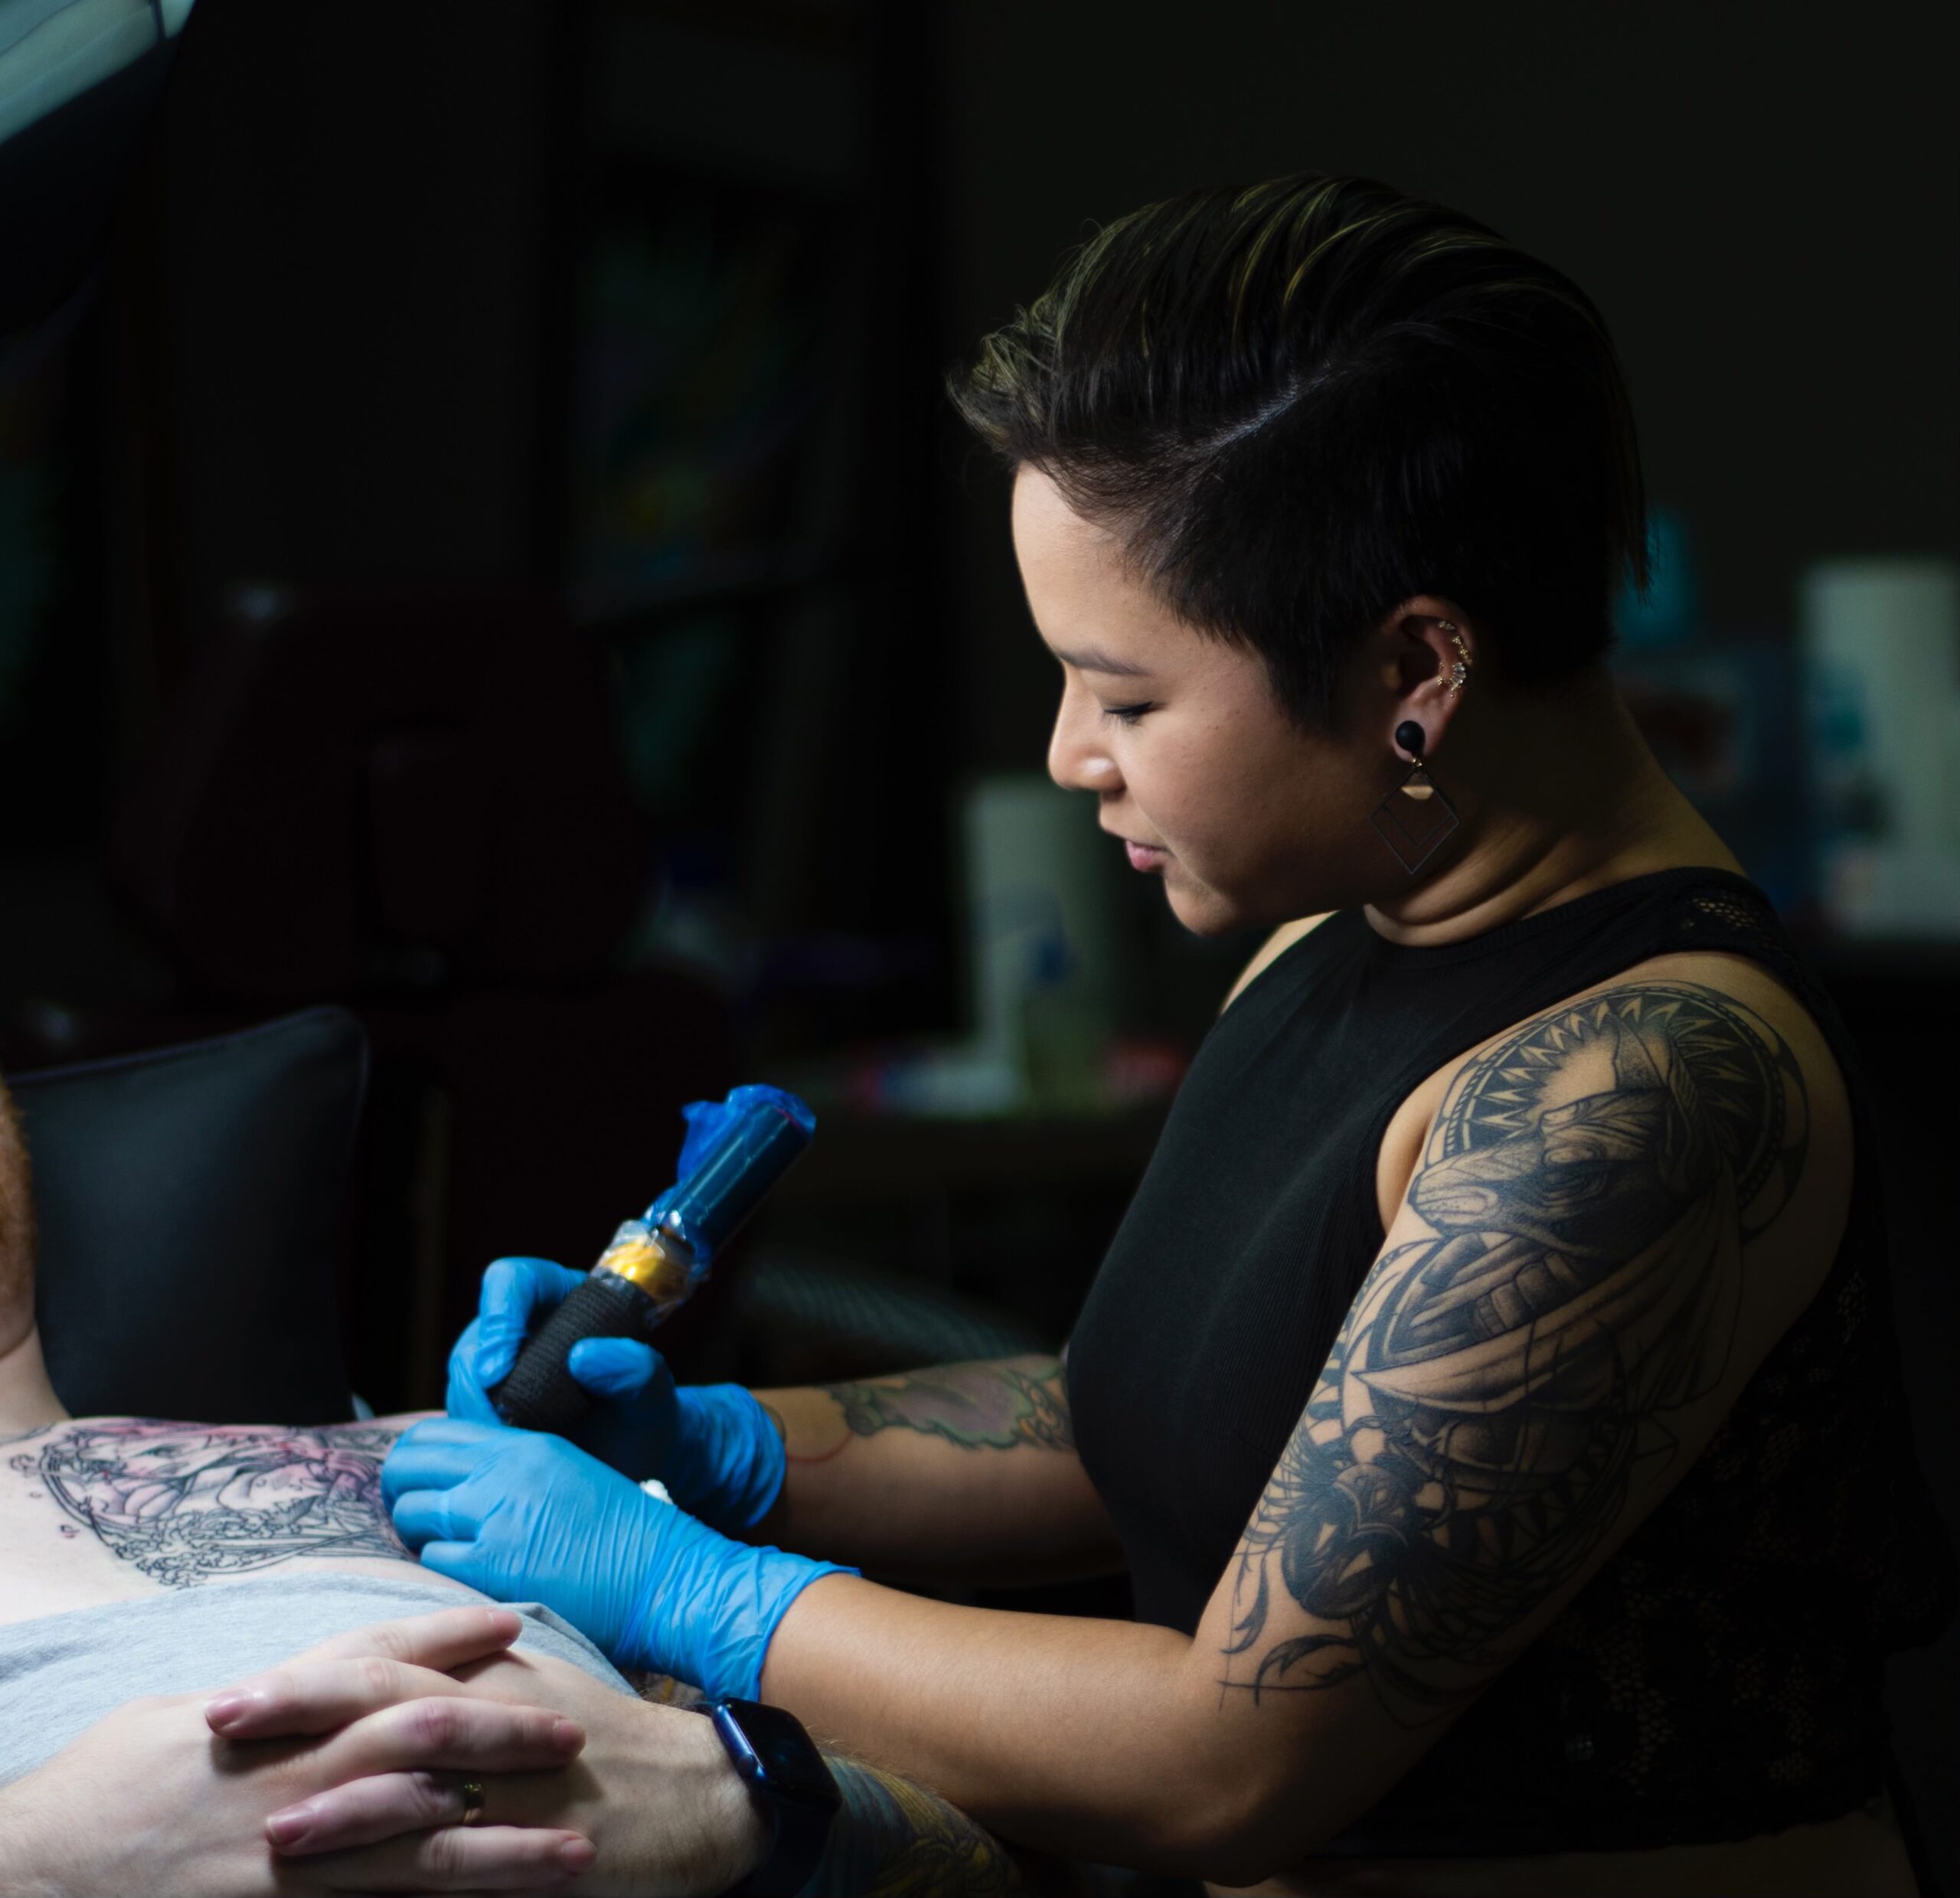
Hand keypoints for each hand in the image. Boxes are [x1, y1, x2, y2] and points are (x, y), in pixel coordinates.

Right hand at [0, 1606, 593, 1895]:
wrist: (31, 1878)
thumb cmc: (99, 1794)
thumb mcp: (177, 1718)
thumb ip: (263, 1700)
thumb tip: (316, 1677)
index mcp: (268, 1713)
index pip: (376, 1657)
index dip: (447, 1638)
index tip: (513, 1624)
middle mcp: (292, 1773)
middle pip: (424, 1739)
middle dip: (506, 1735)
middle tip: (576, 1734)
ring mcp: (292, 1851)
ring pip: (421, 1843)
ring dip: (505, 1848)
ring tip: (577, 1852)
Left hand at [210, 1625, 771, 1897]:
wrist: (702, 1788)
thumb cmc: (611, 1741)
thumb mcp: (532, 1692)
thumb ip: (458, 1686)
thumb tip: (373, 1690)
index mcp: (491, 1676)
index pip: (384, 1663)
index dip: (306, 1674)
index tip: (231, 1690)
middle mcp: (500, 1717)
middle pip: (389, 1701)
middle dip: (303, 1710)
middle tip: (219, 1722)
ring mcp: (524, 1781)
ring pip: (424, 1780)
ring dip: (346, 1797)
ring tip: (271, 1824)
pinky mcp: (545, 1844)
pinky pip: (473, 1857)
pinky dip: (418, 1867)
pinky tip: (370, 1888)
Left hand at [384, 1418, 852, 1700]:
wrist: (666, 1576)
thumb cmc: (627, 1533)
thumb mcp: (570, 1473)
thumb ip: (513, 1469)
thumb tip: (458, 1480)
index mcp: (527, 1444)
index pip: (435, 1434)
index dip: (415, 1460)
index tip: (421, 1482)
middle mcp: (504, 1473)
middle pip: (409, 1468)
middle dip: (403, 1493)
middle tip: (421, 1518)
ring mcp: (495, 1518)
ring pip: (413, 1515)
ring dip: (420, 1534)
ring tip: (450, 1549)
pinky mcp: (492, 1567)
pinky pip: (432, 1561)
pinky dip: (441, 1570)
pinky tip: (470, 1577)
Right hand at [449, 1256, 785, 1530]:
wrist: (637, 1459)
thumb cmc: (647, 1416)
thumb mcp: (655, 1394)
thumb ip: (636, 1369)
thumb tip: (583, 1356)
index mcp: (565, 1299)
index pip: (513, 1280)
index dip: (498, 1318)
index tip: (497, 1371)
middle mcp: (525, 1328)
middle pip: (476, 1339)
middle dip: (478, 1386)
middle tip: (502, 1428)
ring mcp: (501, 1368)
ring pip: (462, 1382)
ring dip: (476, 1417)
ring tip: (513, 1448)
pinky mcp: (488, 1408)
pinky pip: (462, 1417)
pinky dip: (476, 1440)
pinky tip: (503, 1462)